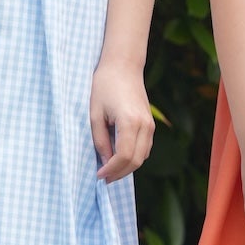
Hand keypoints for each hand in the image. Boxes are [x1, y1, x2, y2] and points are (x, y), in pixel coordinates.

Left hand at [90, 59, 155, 181]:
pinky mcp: (150, 123)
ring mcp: (150, 125)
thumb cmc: (104, 86)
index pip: (124, 156)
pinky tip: (119, 158)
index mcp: (130, 121)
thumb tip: (105, 162)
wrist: (123, 66)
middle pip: (136, 161)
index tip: (98, 175)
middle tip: (103, 178)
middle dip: (119, 173)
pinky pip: (145, 148)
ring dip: (127, 167)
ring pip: (143, 156)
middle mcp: (144, 125)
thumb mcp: (95, 114)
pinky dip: (134, 157)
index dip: (111, 169)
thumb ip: (100, 140)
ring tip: (109, 171)